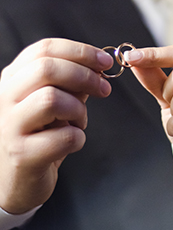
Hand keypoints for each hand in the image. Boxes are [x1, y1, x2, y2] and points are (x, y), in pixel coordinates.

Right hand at [0, 38, 111, 213]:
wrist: (17, 180)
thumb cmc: (39, 134)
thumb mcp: (55, 100)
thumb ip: (72, 81)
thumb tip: (100, 64)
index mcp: (13, 78)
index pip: (44, 48)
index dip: (80, 51)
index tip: (105, 61)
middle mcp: (4, 97)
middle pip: (46, 68)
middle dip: (84, 75)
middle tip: (104, 89)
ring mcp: (9, 126)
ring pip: (51, 99)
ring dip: (78, 109)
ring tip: (79, 121)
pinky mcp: (21, 155)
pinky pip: (62, 137)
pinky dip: (78, 138)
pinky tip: (73, 141)